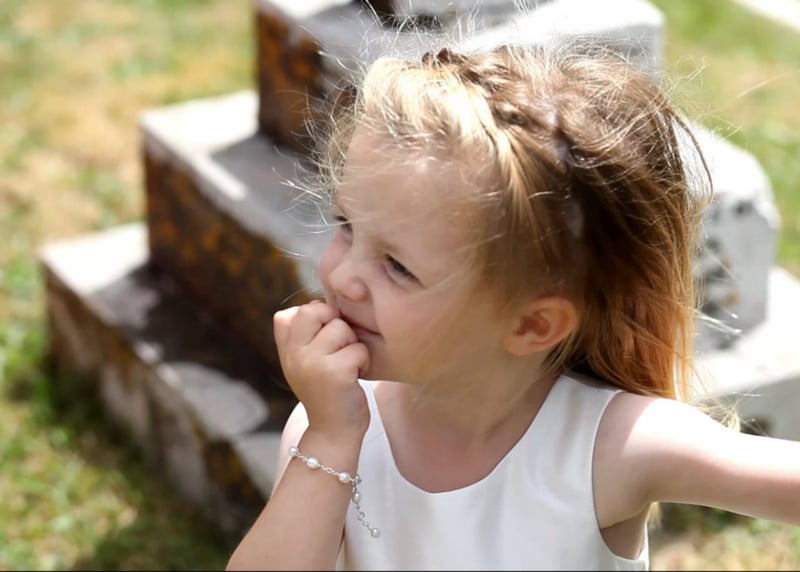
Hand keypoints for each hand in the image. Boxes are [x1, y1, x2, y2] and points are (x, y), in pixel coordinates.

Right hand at [273, 300, 370, 439]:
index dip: (316, 320)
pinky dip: (363, 362)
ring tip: (347, 366)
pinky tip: (354, 378)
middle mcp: (293, 354)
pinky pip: (358, 349)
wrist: (333, 433)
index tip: (323, 345)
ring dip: (352, 345)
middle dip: (335, 324)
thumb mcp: (305, 361)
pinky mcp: (334, 373)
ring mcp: (311, 363)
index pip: (294, 312)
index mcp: (285, 349)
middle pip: (315, 310)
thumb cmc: (327, 391)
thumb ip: (306, 332)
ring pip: (341, 328)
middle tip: (339, 350)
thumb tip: (321, 301)